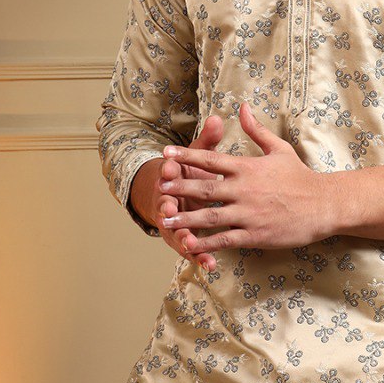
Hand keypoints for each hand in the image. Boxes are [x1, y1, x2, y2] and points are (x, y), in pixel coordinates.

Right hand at [156, 114, 228, 270]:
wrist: (172, 197)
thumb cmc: (191, 173)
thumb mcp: (198, 155)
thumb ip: (207, 140)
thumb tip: (216, 118)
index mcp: (174, 178)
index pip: (168, 172)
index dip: (168, 170)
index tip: (169, 168)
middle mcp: (170, 200)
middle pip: (167, 203)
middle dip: (168, 206)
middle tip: (170, 208)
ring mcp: (176, 222)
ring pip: (177, 230)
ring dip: (182, 236)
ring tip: (188, 243)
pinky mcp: (184, 238)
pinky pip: (192, 249)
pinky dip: (199, 256)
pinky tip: (209, 264)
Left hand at [158, 102, 332, 254]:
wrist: (323, 205)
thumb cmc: (299, 177)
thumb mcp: (279, 148)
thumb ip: (256, 130)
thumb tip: (243, 106)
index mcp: (247, 167)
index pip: (210, 159)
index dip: (186, 155)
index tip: (166, 153)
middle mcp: (244, 189)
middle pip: (203, 187)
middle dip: (178, 186)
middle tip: (158, 186)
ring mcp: (248, 213)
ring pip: (209, 216)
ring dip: (185, 217)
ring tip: (165, 219)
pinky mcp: (254, 234)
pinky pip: (225, 239)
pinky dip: (206, 242)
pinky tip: (190, 244)